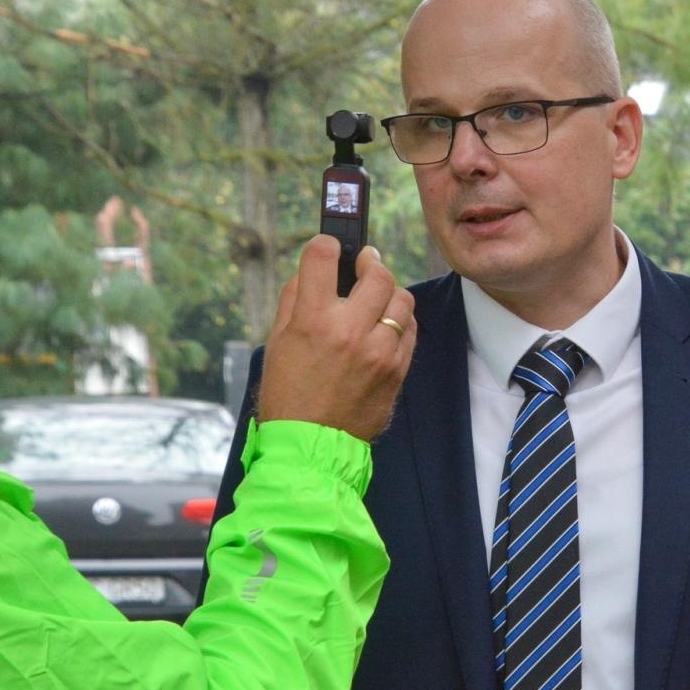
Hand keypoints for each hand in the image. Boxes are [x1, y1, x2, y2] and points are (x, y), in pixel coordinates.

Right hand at [257, 236, 416, 441]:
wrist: (311, 444)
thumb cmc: (288, 392)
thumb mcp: (278, 341)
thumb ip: (296, 299)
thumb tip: (315, 269)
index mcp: (313, 320)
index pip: (324, 256)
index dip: (326, 245)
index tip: (329, 247)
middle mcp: (350, 331)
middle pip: (377, 273)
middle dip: (370, 262)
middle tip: (365, 262)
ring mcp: (379, 352)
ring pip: (403, 299)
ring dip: (390, 291)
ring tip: (377, 295)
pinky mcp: (397, 370)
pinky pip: (411, 329)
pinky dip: (401, 319)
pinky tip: (387, 322)